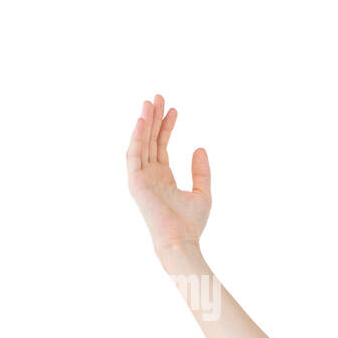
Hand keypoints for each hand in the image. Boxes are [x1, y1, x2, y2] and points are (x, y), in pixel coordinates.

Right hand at [126, 94, 210, 253]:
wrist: (181, 240)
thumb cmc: (192, 223)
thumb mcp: (203, 192)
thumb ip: (201, 170)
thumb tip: (200, 147)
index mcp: (163, 176)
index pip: (162, 145)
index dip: (167, 126)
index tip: (173, 109)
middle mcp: (150, 174)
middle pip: (150, 139)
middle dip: (154, 118)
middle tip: (158, 96)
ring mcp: (141, 177)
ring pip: (141, 143)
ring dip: (144, 123)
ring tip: (149, 103)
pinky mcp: (135, 182)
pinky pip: (134, 154)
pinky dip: (137, 137)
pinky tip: (142, 121)